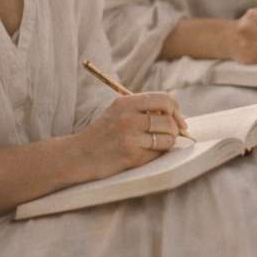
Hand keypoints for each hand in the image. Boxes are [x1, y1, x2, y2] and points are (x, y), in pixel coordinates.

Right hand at [71, 91, 189, 181]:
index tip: (177, 119)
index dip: (175, 109)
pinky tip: (146, 153)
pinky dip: (158, 153)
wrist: (76, 157)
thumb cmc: (102, 135)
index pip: (164, 99)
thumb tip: (179, 116)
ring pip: (169, 137)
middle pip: (169, 119)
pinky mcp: (132, 155)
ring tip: (157, 144)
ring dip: (168, 142)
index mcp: (125, 103)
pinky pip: (159, 152)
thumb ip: (143, 110)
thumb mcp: (118, 113)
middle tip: (169, 135)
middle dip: (174, 128)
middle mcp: (129, 118)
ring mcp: (130, 137)